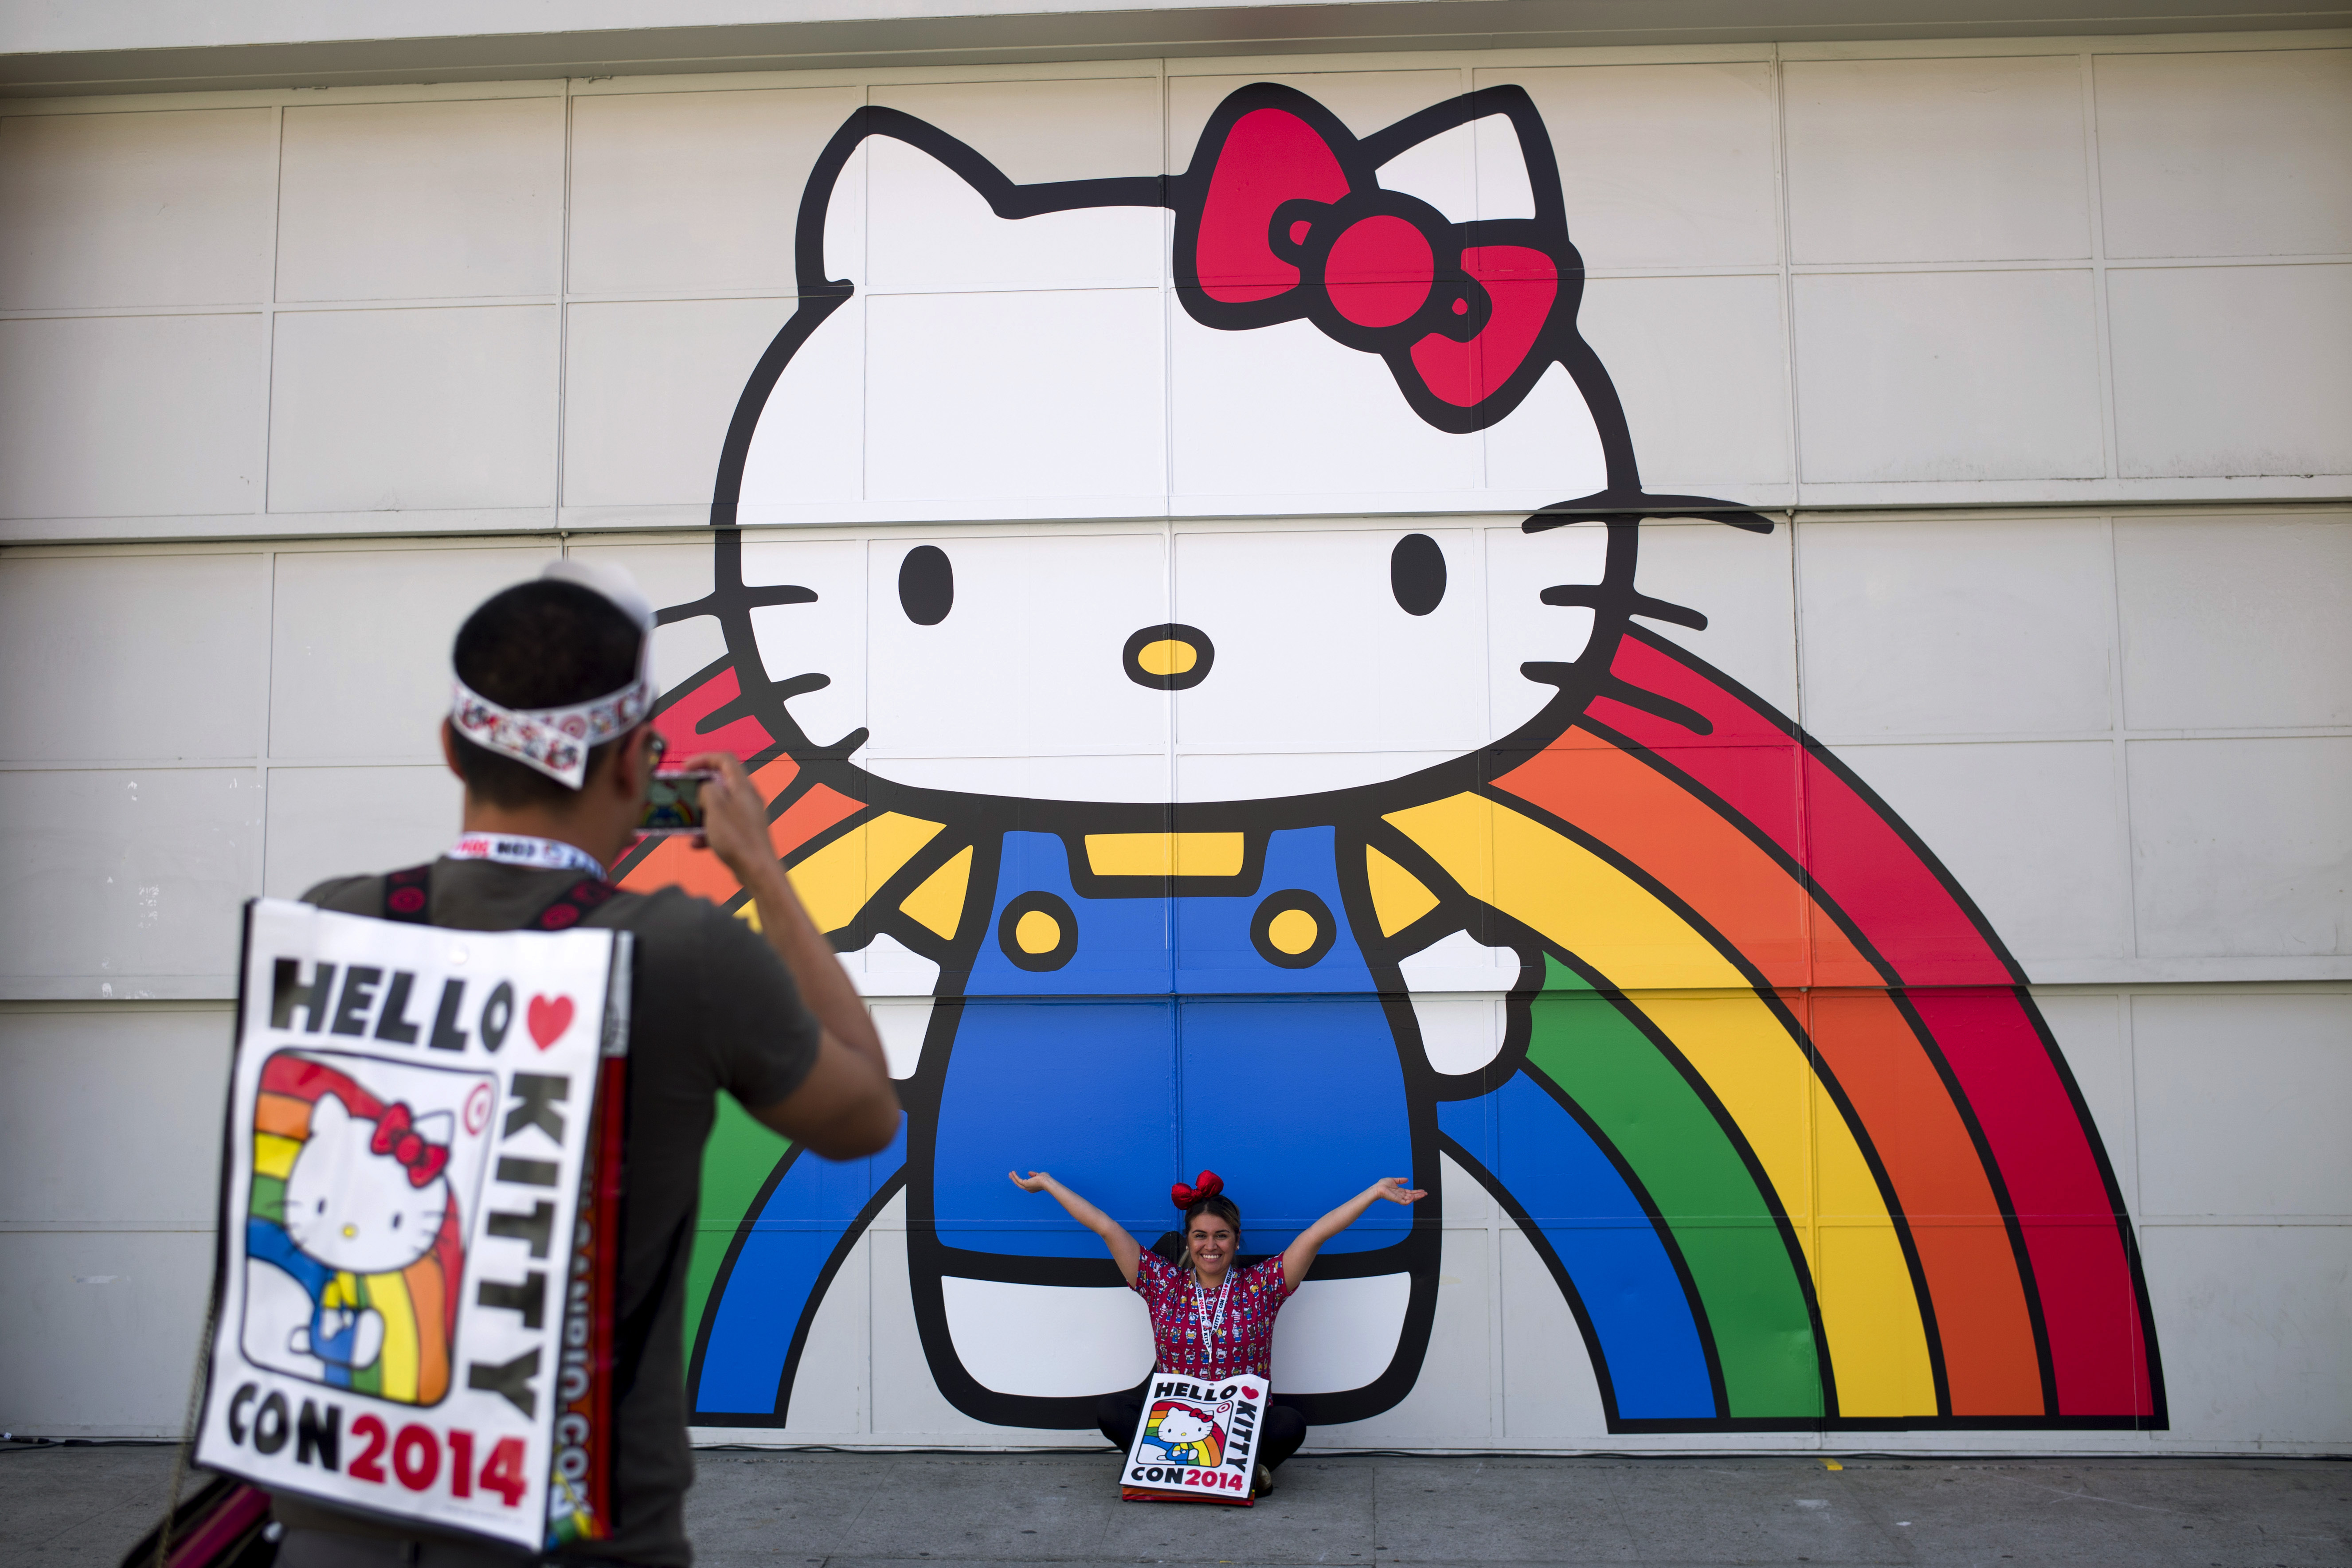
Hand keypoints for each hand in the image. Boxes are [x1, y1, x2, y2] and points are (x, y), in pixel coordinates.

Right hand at [687, 752, 771, 879]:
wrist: (757, 871)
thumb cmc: (736, 837)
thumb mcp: (715, 808)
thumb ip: (708, 790)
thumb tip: (706, 788)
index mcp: (743, 787)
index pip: (724, 759)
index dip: (703, 758)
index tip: (685, 768)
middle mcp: (747, 798)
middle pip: (721, 782)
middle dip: (699, 788)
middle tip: (682, 794)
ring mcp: (746, 816)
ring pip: (719, 807)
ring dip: (701, 812)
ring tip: (686, 821)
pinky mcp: (744, 833)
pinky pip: (722, 826)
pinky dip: (708, 832)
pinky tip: (696, 844)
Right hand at [1008, 1170, 1052, 1192]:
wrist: (1047, 1182)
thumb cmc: (1046, 1179)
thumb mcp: (1039, 1175)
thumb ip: (1034, 1174)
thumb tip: (1028, 1172)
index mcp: (1032, 1188)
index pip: (1024, 1184)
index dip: (1020, 1180)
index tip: (1016, 1176)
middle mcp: (1029, 1189)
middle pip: (1019, 1184)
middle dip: (1015, 1179)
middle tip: (1011, 1175)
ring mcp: (1027, 1187)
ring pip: (1017, 1182)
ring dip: (1013, 1178)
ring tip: (1010, 1173)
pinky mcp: (1025, 1184)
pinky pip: (1018, 1180)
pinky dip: (1015, 1176)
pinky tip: (1013, 1172)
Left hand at [1372, 1176, 1426, 1204]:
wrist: (1378, 1187)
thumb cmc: (1383, 1184)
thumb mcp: (1394, 1180)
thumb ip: (1400, 1180)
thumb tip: (1407, 1179)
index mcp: (1400, 1191)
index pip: (1411, 1192)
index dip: (1417, 1192)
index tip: (1423, 1191)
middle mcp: (1401, 1195)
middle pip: (1412, 1196)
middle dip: (1419, 1195)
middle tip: (1426, 1193)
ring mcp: (1399, 1198)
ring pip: (1410, 1199)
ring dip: (1417, 1197)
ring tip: (1423, 1194)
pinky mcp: (1397, 1200)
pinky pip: (1405, 1202)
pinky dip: (1410, 1200)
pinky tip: (1413, 1196)